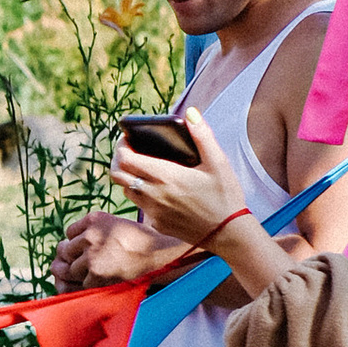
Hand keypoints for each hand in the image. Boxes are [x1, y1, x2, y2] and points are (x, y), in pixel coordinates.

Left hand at [54, 210, 183, 291]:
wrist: (160, 252)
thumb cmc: (138, 239)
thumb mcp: (114, 224)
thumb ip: (90, 231)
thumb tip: (59, 249)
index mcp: (93, 219)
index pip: (69, 233)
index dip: (78, 242)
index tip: (90, 247)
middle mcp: (90, 235)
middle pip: (66, 250)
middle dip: (74, 258)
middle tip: (92, 262)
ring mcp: (92, 255)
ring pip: (71, 267)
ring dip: (80, 272)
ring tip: (98, 271)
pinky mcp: (96, 273)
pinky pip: (81, 282)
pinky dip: (89, 284)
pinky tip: (103, 279)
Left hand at [113, 103, 245, 249]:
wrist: (230, 234)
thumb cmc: (225, 196)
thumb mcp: (218, 162)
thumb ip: (203, 135)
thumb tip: (191, 112)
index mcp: (165, 176)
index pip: (125, 159)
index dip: (120, 147)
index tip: (127, 139)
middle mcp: (153, 194)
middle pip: (118, 175)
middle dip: (118, 160)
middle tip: (129, 152)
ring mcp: (153, 212)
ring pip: (126, 191)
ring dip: (128, 178)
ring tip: (141, 169)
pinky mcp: (157, 224)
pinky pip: (140, 206)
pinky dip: (141, 195)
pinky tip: (157, 190)